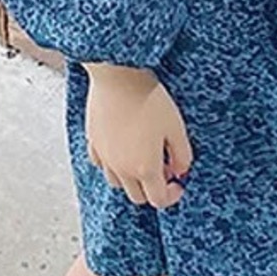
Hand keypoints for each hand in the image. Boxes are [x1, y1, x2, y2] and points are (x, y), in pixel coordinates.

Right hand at [83, 64, 192, 209]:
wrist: (120, 75)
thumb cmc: (150, 99)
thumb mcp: (177, 128)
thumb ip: (183, 156)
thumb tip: (180, 171)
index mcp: (145, 168)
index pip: (159, 200)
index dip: (172, 195)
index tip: (178, 182)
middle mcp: (121, 168)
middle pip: (137, 197)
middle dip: (153, 188)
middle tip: (163, 167)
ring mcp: (104, 155)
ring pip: (117, 183)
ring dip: (131, 178)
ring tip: (141, 156)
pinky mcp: (93, 140)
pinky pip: (101, 163)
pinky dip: (112, 163)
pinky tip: (121, 147)